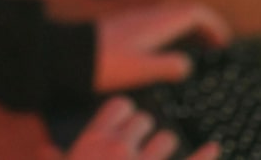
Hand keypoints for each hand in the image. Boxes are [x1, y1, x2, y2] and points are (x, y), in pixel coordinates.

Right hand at [40, 97, 220, 159]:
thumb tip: (47, 149)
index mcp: (90, 143)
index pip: (119, 106)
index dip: (124, 116)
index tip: (124, 127)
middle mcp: (118, 149)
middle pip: (144, 120)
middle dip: (144, 133)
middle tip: (138, 149)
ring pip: (167, 139)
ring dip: (165, 148)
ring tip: (158, 159)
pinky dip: (206, 155)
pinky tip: (213, 147)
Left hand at [95, 2, 231, 91]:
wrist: (68, 54)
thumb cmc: (103, 63)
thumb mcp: (141, 69)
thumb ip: (168, 66)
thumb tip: (187, 65)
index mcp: (158, 22)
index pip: (196, 13)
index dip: (214, 26)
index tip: (224, 42)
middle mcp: (149, 16)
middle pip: (185, 13)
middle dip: (204, 27)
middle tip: (214, 47)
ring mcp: (136, 20)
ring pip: (170, 18)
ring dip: (187, 30)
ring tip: (195, 52)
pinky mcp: (125, 28)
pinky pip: (157, 25)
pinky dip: (170, 34)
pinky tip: (164, 54)